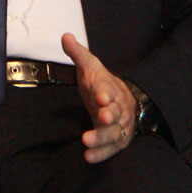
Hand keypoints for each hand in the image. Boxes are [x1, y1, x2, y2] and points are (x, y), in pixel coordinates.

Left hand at [61, 33, 136, 162]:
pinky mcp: (116, 141)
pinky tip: (88, 156)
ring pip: (112, 133)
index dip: (105, 93)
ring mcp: (118, 126)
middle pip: (115, 113)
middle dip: (109, 115)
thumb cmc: (103, 84)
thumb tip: (65, 36)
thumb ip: (78, 53)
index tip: (101, 96)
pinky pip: (110, 149)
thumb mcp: (91, 66)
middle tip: (103, 116)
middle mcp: (117, 108)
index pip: (109, 90)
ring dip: (101, 137)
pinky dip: (100, 153)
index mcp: (110, 89)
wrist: (126, 101)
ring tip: (87, 141)